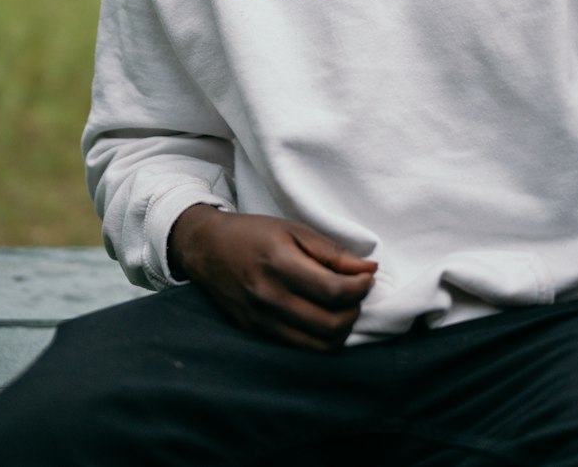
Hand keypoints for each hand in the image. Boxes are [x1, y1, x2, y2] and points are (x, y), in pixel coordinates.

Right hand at [168, 206, 377, 351]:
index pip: (334, 291)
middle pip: (331, 324)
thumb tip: (369, 270)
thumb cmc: (254, 234)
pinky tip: (321, 316)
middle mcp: (270, 298)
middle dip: (355, 310)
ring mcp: (262, 321)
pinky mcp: (257, 334)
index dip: (361, 288)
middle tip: (356, 291)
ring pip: (319, 345)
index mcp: (280, 264)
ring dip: (341, 329)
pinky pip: (301, 348)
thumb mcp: (294, 230)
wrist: (208, 249)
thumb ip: (332, 253)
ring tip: (341, 306)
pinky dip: (320, 338)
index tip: (367, 277)